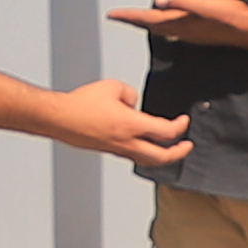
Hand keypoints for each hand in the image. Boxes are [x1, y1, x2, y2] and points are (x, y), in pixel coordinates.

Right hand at [56, 82, 194, 169]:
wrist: (60, 118)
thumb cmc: (82, 103)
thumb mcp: (114, 87)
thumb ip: (131, 95)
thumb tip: (133, 104)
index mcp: (131, 125)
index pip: (165, 132)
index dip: (180, 127)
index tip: (184, 122)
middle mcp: (126, 142)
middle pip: (161, 157)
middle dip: (178, 153)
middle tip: (187, 147)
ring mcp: (116, 149)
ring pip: (146, 160)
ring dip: (161, 157)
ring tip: (169, 152)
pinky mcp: (107, 150)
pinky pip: (132, 156)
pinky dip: (144, 154)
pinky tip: (143, 146)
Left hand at [110, 0, 247, 50]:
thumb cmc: (231, 17)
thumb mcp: (205, 6)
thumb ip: (181, 2)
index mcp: (180, 22)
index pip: (147, 19)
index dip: (129, 16)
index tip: (112, 15)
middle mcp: (182, 30)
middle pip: (150, 25)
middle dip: (134, 20)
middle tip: (117, 16)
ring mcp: (191, 34)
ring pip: (161, 29)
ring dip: (147, 23)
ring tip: (136, 19)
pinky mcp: (199, 33)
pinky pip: (174, 30)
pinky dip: (163, 26)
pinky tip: (166, 26)